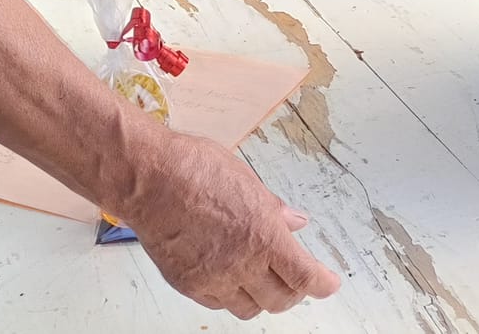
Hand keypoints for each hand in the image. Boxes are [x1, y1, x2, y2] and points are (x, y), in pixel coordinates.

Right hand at [122, 131, 340, 316]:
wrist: (149, 179)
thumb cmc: (194, 169)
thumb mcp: (247, 180)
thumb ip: (274, 208)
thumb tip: (296, 221)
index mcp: (263, 235)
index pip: (303, 276)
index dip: (322, 284)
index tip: (329, 284)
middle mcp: (241, 263)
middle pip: (280, 300)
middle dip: (294, 293)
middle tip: (296, 280)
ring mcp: (213, 278)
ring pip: (249, 308)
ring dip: (262, 297)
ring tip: (263, 280)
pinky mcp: (188, 285)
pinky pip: (219, 304)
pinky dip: (231, 296)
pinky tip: (231, 278)